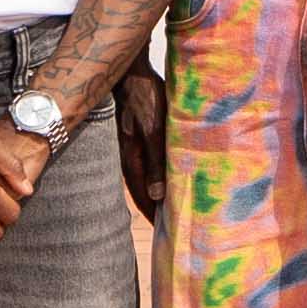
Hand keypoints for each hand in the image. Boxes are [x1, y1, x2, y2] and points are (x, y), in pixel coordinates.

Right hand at [113, 80, 170, 219]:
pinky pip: (149, 162)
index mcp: (132, 161)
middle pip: (145, 191)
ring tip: (176, 204)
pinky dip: (160, 174)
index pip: (144, 198)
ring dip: (160, 191)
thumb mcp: (154, 131)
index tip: (168, 234)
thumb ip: (156, 162)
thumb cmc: (143, 99)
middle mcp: (130, 158)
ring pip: (148, 177)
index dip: (155, 216)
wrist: (130, 73)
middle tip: (176, 224)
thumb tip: (158, 196)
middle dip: (158, 208)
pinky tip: (171, 173)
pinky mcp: (138, 137)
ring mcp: (132, 148)